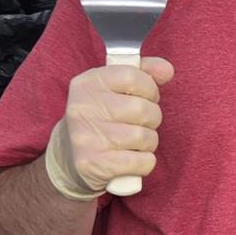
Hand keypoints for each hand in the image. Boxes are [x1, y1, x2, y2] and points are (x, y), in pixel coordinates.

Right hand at [44, 56, 174, 200]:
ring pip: (144, 137)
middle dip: (151, 118)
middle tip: (140, 123)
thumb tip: (166, 70)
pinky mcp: (95, 164)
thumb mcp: (114, 88)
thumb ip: (143, 73)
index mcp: (87, 84)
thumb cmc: (101, 117)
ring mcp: (86, 138)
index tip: (146, 96)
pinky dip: (145, 162)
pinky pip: (142, 161)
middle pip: (142, 109)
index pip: (132, 76)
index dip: (149, 88)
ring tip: (134, 142)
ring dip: (148, 142)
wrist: (69, 157)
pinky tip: (132, 159)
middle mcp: (83, 109)